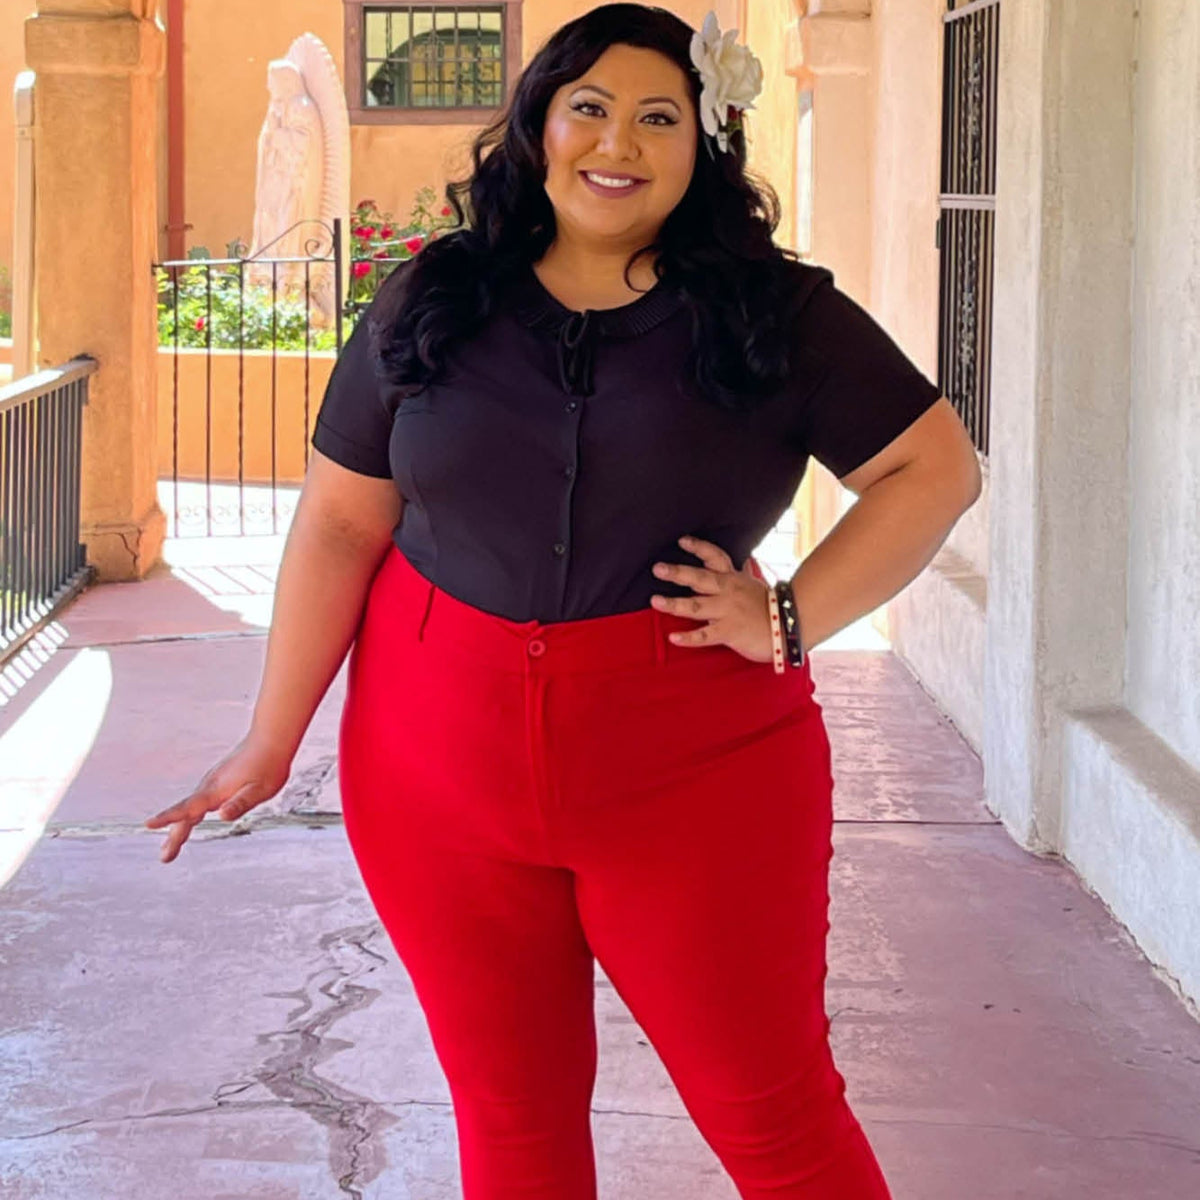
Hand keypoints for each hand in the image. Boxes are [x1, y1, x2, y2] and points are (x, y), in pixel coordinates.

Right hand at [144, 732, 292, 863]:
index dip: (168, 817)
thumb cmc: (268, 764)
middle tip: (165, 858)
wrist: (271, 738)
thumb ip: (240, 802)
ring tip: (170, 846)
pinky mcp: (219, 781)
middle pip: (186, 814)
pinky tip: (190, 820)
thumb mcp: (260, 789)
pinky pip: (199, 802)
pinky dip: (189, 815)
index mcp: (216, 790)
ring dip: (179, 827)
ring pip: (191, 808)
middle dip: (174, 836)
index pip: (188, 807)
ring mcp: (213, 783)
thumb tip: (222, 816)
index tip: (148, 824)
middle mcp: (209, 786)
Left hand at [649, 535, 774, 663]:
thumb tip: (744, 560)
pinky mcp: (729, 632)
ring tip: (655, 601)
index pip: (714, 557)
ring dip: (674, 604)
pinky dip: (688, 637)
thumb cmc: (771, 607)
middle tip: (658, 568)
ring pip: (695, 606)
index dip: (698, 547)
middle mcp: (727, 591)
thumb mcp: (754, 584)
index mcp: (733, 578)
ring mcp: (727, 611)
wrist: (790, 626)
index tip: (682, 541)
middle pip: (699, 578)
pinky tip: (673, 637)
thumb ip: (742, 574)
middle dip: (677, 573)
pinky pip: (705, 635)